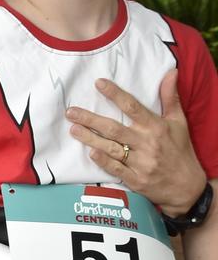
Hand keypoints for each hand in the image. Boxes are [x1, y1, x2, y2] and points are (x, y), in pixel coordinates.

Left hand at [66, 71, 205, 215]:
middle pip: (114, 128)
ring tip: (73, 129)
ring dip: (91, 139)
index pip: (132, 107)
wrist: (187, 187)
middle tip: (71, 112)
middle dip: (91, 119)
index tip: (98, 83)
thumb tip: (171, 72)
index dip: (115, 94)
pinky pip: (117, 169)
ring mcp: (141, 163)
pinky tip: (91, 154)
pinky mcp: (136, 180)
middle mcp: (147, 144)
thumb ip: (170, 97)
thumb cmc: (180, 151)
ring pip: (111, 148)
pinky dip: (104, 162)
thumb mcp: (179, 122)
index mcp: (156, 127)